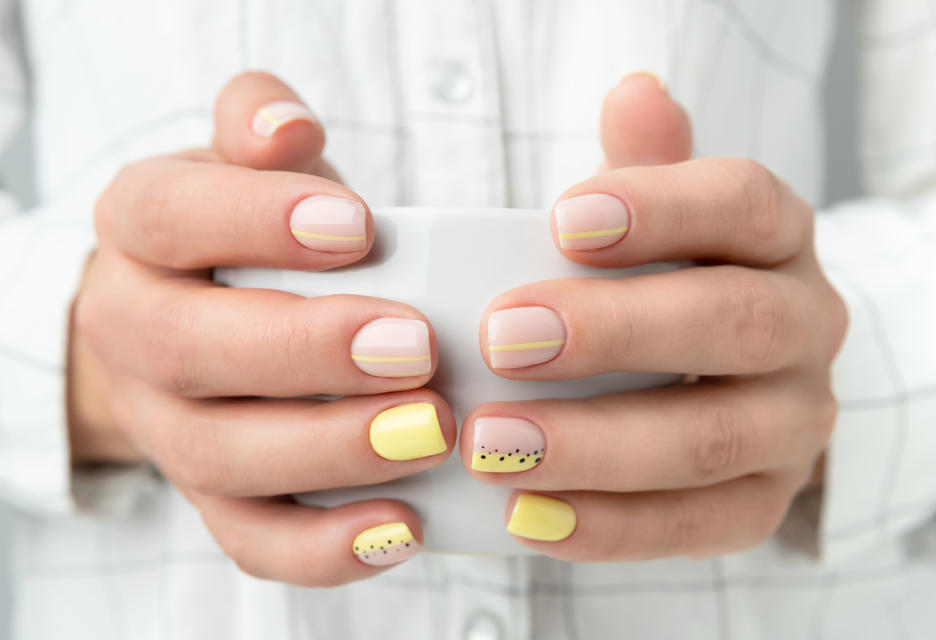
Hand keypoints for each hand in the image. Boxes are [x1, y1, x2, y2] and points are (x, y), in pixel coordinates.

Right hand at [69, 72, 454, 583]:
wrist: (203, 313)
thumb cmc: (252, 230)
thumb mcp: (252, 163)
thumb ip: (262, 126)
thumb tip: (286, 131)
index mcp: (139, 231)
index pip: (171, 218)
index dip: (256, 222)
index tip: (360, 228)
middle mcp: (134, 332)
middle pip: (188, 351)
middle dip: (306, 351)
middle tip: (416, 347)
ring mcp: (167, 426)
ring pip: (221, 457)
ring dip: (330, 451)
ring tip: (431, 431)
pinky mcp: (211, 497)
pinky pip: (250, 539)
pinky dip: (325, 548)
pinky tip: (406, 525)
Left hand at [461, 74, 847, 558]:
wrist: (730, 380)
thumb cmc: (669, 282)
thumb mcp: (663, 218)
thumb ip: (647, 167)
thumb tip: (635, 91)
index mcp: (776, 241)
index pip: (741, 205)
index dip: (659, 208)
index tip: (559, 219)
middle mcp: (804, 327)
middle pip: (731, 323)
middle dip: (615, 332)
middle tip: (504, 338)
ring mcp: (793, 425)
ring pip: (710, 438)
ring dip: (595, 445)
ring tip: (490, 443)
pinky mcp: (762, 504)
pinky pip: (695, 527)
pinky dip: (607, 526)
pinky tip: (524, 515)